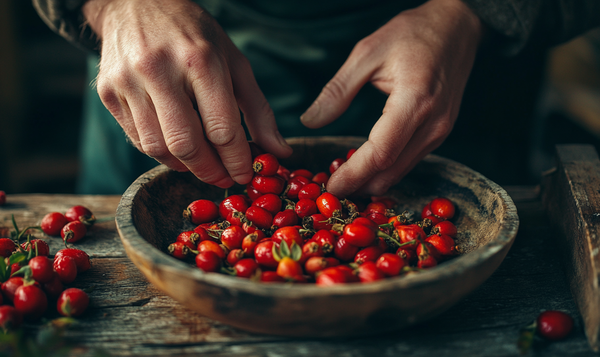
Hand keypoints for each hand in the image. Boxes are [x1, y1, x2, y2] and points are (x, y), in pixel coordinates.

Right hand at [83, 0, 291, 187]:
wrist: (137, 4)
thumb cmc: (194, 36)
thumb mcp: (234, 61)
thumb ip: (258, 109)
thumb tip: (279, 152)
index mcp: (200, 59)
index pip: (221, 128)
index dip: (236, 160)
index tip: (244, 175)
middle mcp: (160, 69)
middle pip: (187, 145)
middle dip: (210, 171)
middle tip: (223, 179)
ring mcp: (128, 81)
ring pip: (158, 148)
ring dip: (185, 166)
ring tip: (202, 163)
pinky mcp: (108, 92)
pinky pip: (138, 140)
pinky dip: (161, 153)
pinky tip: (177, 148)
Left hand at [300, 0, 483, 196]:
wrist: (456, 28)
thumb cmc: (413, 34)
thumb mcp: (367, 52)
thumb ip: (338, 90)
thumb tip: (310, 120)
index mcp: (415, 100)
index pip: (381, 152)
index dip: (353, 174)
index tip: (331, 186)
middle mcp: (433, 123)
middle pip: (391, 170)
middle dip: (359, 185)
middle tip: (331, 190)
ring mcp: (441, 131)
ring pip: (402, 171)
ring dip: (372, 181)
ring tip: (344, 181)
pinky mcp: (441, 133)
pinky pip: (410, 161)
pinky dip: (386, 170)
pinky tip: (366, 168)